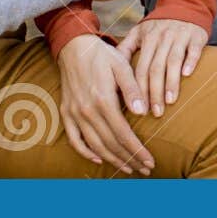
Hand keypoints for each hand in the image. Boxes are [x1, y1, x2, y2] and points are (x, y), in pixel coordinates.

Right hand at [56, 34, 156, 174]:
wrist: (74, 47)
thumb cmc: (102, 55)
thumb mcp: (121, 66)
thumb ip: (132, 89)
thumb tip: (143, 112)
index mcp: (103, 100)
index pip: (123, 133)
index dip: (137, 150)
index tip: (150, 161)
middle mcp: (87, 111)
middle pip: (110, 143)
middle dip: (129, 159)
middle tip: (145, 169)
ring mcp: (74, 114)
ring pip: (94, 145)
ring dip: (112, 160)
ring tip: (128, 169)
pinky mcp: (66, 113)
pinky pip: (74, 139)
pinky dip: (86, 152)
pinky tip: (99, 159)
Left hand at [117, 17, 209, 116]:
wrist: (185, 4)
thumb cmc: (159, 25)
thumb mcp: (139, 31)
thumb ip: (125, 48)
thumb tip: (109, 69)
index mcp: (147, 39)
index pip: (140, 68)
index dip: (139, 89)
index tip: (140, 109)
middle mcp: (162, 38)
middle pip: (155, 68)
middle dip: (154, 92)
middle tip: (155, 113)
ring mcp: (179, 36)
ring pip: (173, 61)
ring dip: (171, 82)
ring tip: (170, 101)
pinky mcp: (196, 36)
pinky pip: (193, 50)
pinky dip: (190, 61)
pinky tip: (187, 75)